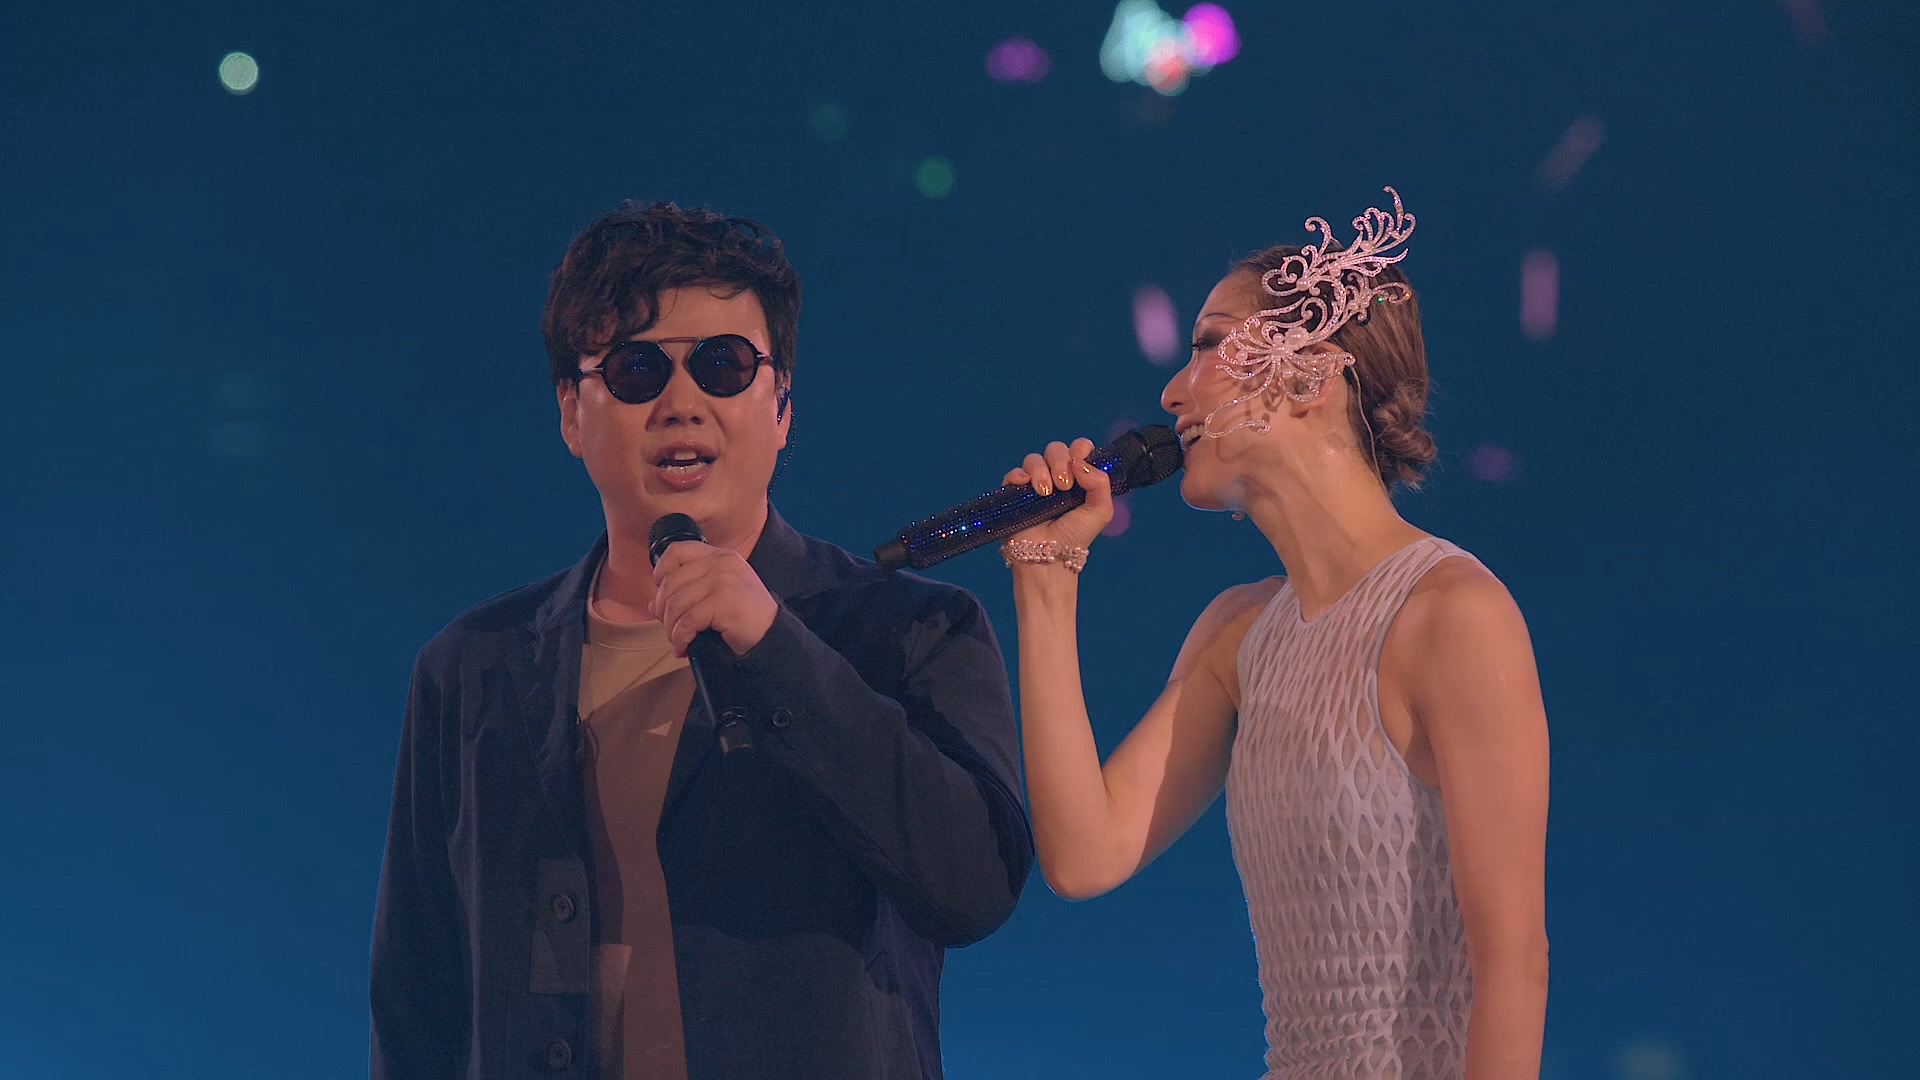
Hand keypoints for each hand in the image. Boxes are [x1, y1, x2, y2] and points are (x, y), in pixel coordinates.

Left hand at [648, 541, 779, 656]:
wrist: (772, 636)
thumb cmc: (744, 617)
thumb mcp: (717, 595)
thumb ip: (688, 593)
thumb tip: (653, 605)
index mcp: (720, 556)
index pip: (677, 550)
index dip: (661, 571)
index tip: (662, 593)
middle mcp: (721, 563)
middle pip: (670, 582)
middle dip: (663, 611)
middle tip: (670, 629)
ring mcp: (723, 581)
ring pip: (675, 604)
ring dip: (671, 629)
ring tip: (678, 641)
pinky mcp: (723, 602)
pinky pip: (687, 621)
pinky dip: (680, 639)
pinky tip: (684, 648)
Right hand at [1002, 437, 1112, 553]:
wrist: (1050, 558)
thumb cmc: (1076, 536)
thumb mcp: (1101, 511)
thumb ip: (1101, 482)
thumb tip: (1078, 462)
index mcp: (1078, 477)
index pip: (1079, 448)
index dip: (1079, 450)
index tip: (1079, 465)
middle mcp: (1056, 476)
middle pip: (1056, 449)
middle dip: (1060, 462)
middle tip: (1064, 486)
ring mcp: (1034, 483)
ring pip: (1033, 458)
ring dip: (1041, 472)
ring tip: (1045, 494)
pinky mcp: (1015, 492)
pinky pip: (1014, 472)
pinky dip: (1019, 475)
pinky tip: (1026, 486)